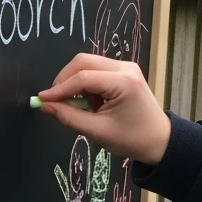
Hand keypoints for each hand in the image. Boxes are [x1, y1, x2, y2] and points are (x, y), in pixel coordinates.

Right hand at [36, 54, 170, 165]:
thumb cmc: (132, 139)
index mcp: (123, 82)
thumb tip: (44, 106)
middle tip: (54, 100)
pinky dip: (85, 83)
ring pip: (88, 63)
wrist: (160, 140)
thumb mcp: (97, 132)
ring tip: (77, 105)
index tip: (42, 100)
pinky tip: (89, 102)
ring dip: (75, 81)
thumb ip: (68, 117)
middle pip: (83, 61)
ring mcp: (126, 66)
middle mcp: (125, 68)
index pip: (83, 77)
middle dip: (64, 80)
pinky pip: (96, 69)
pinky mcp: (124, 71)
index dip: (59, 88)